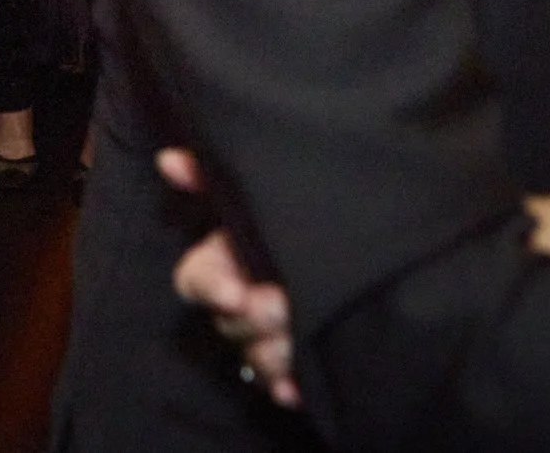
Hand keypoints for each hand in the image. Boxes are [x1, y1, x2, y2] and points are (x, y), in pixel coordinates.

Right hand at [159, 147, 299, 408]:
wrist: (382, 244)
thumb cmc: (311, 212)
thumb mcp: (265, 188)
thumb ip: (214, 173)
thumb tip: (167, 159)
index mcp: (229, 261)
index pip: (196, 279)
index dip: (210, 286)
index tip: (234, 291)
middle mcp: (245, 300)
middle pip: (228, 322)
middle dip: (252, 317)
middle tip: (281, 303)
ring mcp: (272, 337)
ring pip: (256, 356)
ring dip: (272, 355)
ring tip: (301, 341)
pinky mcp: (301, 367)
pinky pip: (285, 386)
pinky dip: (289, 389)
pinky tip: (298, 390)